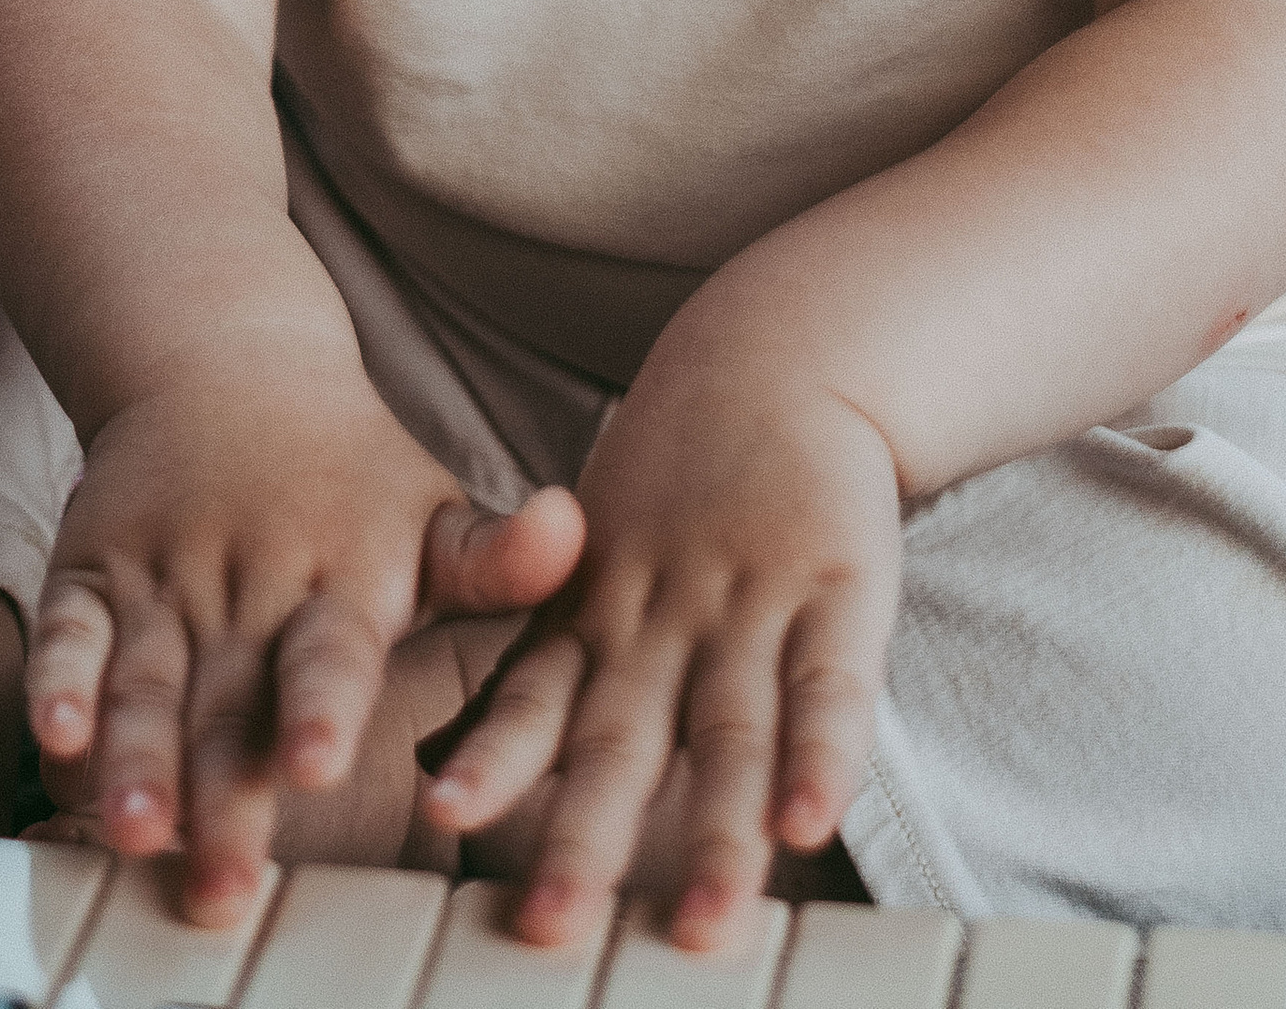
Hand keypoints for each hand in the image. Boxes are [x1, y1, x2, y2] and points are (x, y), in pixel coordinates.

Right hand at [26, 374, 584, 918]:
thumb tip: (575, 529)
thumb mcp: (434, 511)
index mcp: (339, 578)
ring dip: (135, 760)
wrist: (225, 361)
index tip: (315, 765)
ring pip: (145, 682)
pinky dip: (57, 684)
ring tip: (134, 830)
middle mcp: (248, 587)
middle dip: (221, 796)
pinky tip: (54, 739)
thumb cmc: (350, 472)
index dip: (321, 708)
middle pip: (229, 703)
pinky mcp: (91, 578)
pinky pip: (67, 635)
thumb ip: (499, 556)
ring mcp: (165, 583)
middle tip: (220, 885)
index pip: (332, 652)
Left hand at [417, 346, 900, 954]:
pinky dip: (822, 757)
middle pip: (621, 741)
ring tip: (705, 923)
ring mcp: (752, 608)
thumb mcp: (595, 560)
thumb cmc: (677, 493)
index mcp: (594, 616)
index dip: (493, 758)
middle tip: (550, 924)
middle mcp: (663, 624)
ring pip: (730, 733)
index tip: (445, 813)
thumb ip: (554, 667)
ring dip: (717, 832)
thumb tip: (455, 783)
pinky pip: (830, 687)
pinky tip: (810, 823)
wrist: (775, 362)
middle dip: (586, 838)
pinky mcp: (839, 592)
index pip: (533, 697)